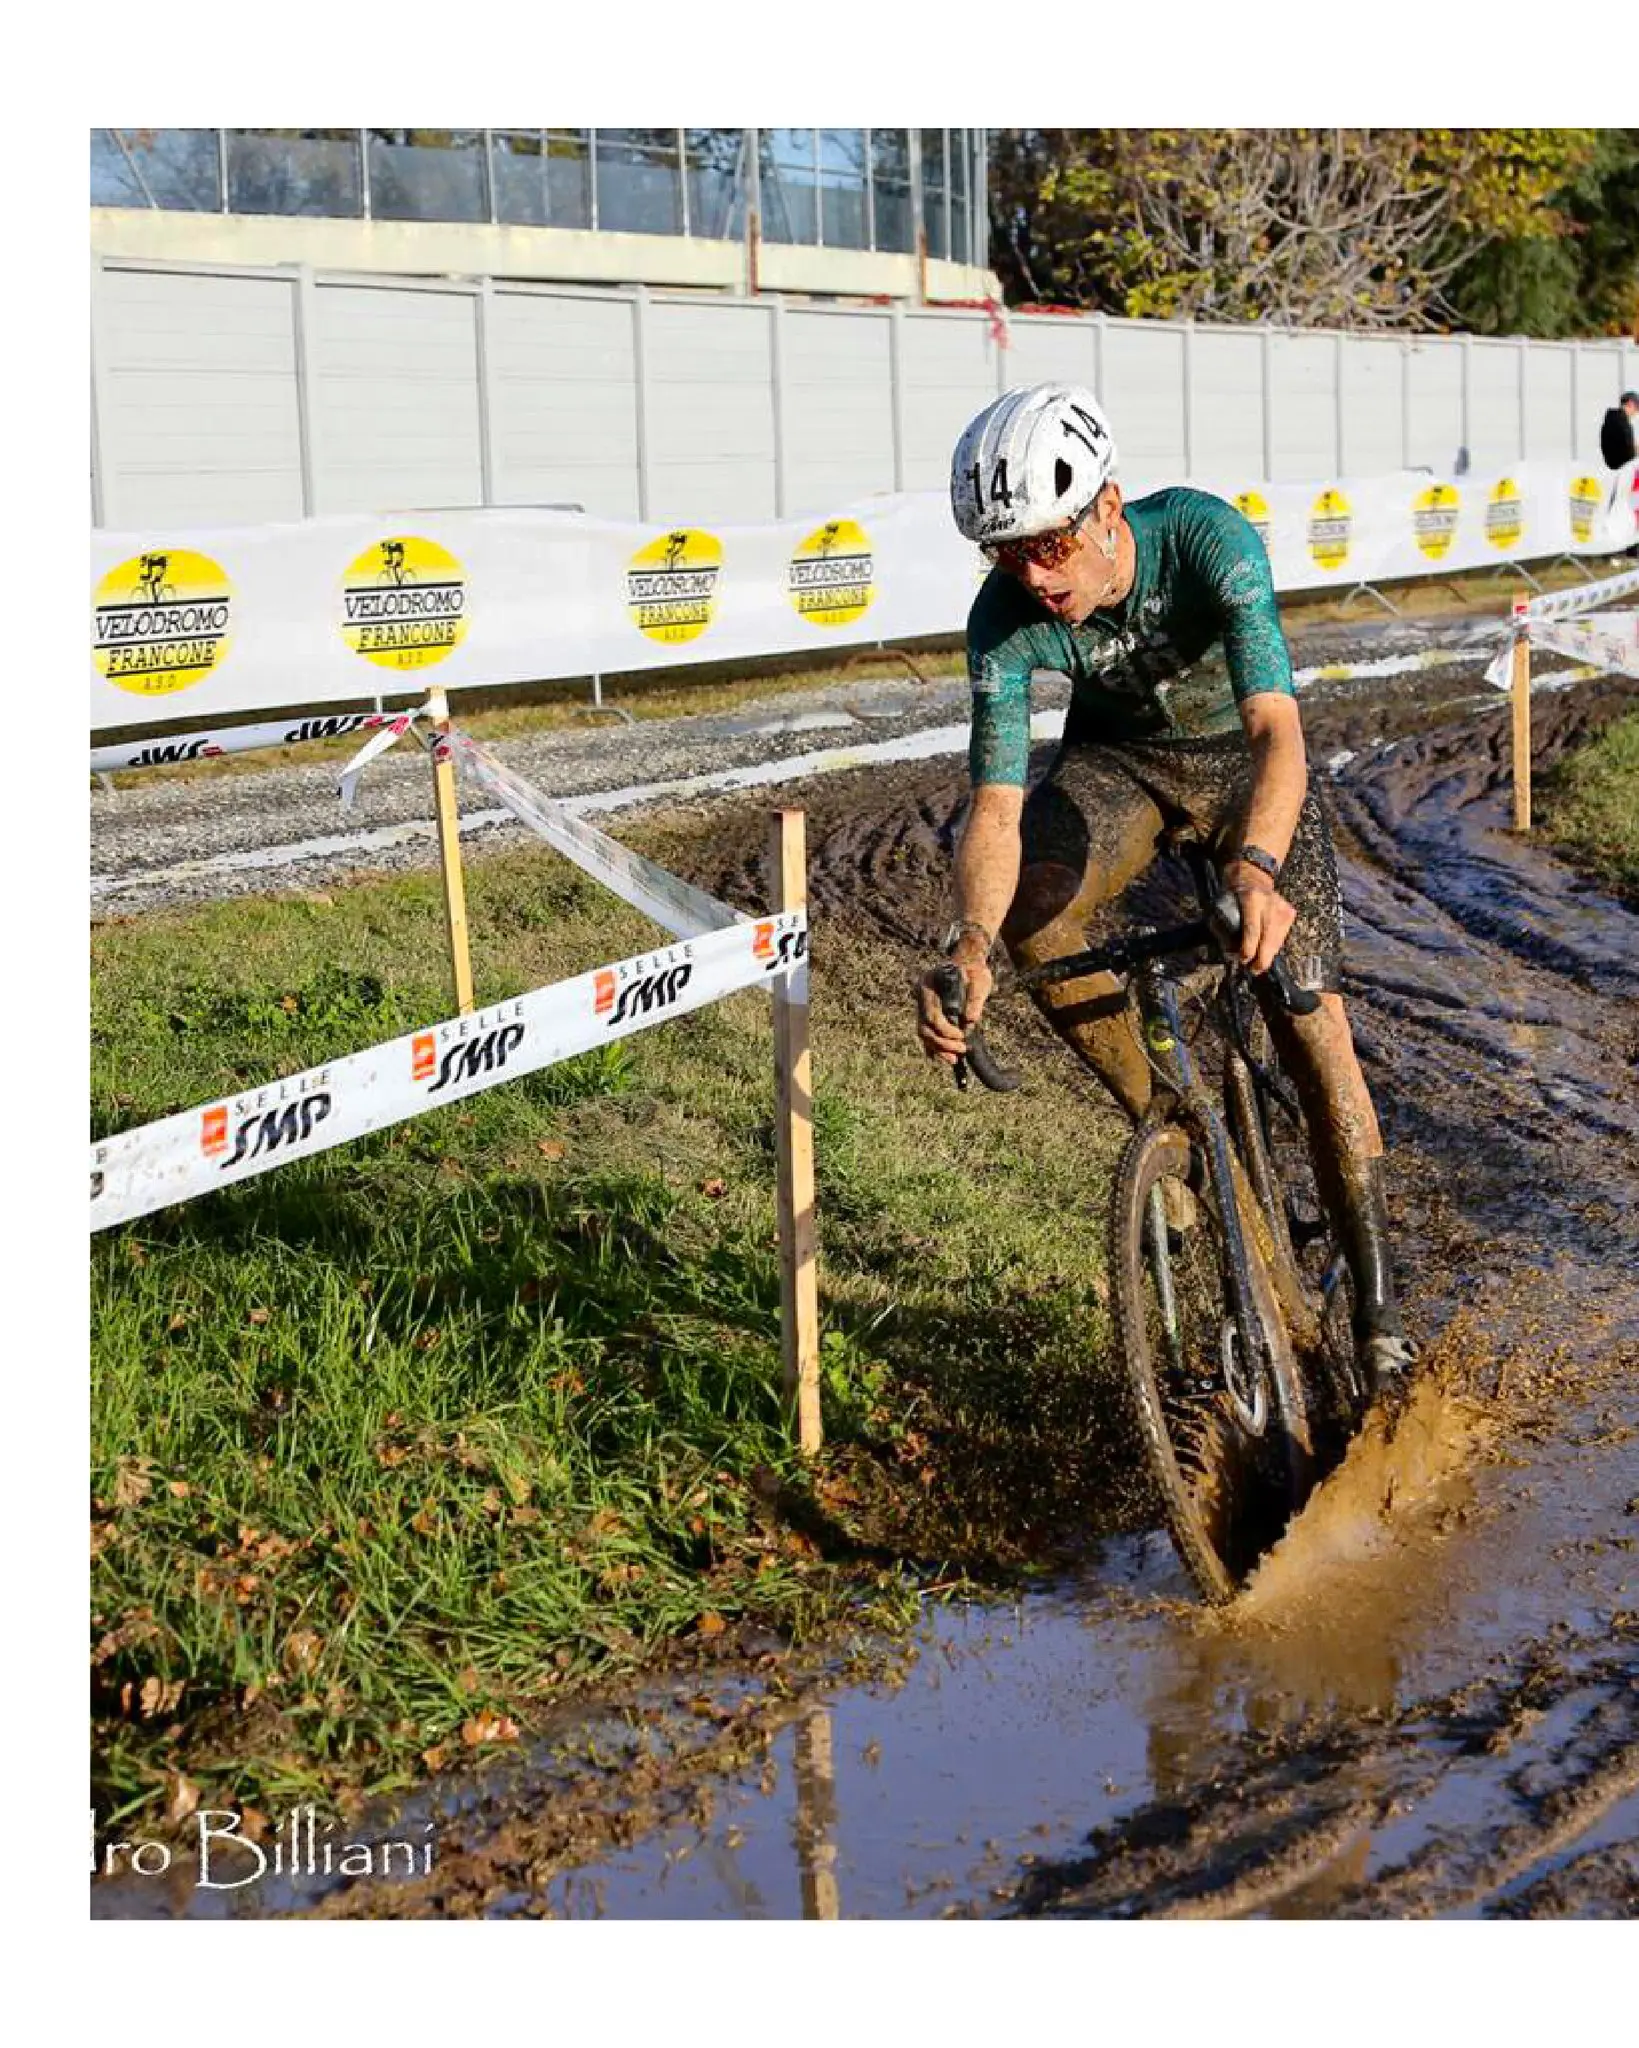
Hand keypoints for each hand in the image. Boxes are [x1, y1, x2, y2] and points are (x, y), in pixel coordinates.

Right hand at [916, 950, 993, 1065]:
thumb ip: (974, 999)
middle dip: (942, 1043)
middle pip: (924, 1027)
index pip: (931, 1014)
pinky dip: (935, 1047)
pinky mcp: (929, 1013)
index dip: (945, 1030)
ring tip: (955, 1060)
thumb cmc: (974, 971)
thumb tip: (970, 1020)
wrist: (970, 964)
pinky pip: (928, 1033)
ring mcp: (923, 1005)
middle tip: (961, 1049)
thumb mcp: (979, 981)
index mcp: (928, 983)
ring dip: (939, 1049)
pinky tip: (945, 1058)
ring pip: (924, 1033)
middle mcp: (921, 995)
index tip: (962, 1036)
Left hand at [1222, 861, 1295, 975]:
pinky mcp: (1290, 913)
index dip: (1248, 948)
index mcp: (1251, 899)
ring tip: (1257, 963)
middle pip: (1269, 939)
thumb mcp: (1220, 908)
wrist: (1253, 875)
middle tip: (1253, 970)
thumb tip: (1231, 953)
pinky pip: (1282, 937)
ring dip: (1267, 955)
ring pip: (1277, 941)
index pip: (1252, 929)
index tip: (1243, 960)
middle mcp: (1270, 903)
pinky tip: (1264, 948)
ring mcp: (1283, 908)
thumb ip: (1223, 931)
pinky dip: (1273, 945)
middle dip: (1261, 959)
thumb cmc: (1232, 895)